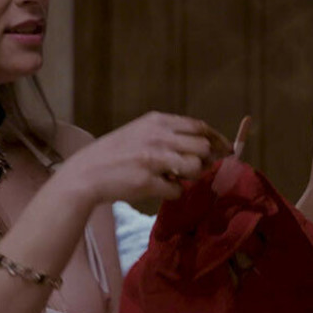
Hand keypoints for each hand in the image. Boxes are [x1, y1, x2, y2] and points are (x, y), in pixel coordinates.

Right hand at [59, 112, 230, 204]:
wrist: (86, 173)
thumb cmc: (117, 154)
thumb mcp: (142, 132)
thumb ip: (171, 134)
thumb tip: (208, 146)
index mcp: (157, 121)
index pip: (199, 126)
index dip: (216, 139)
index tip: (226, 150)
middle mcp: (157, 136)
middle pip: (202, 147)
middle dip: (203, 161)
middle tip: (190, 169)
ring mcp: (152, 158)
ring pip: (195, 168)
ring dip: (190, 177)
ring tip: (172, 177)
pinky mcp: (147, 181)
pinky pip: (177, 190)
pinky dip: (172, 192)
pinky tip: (156, 187)